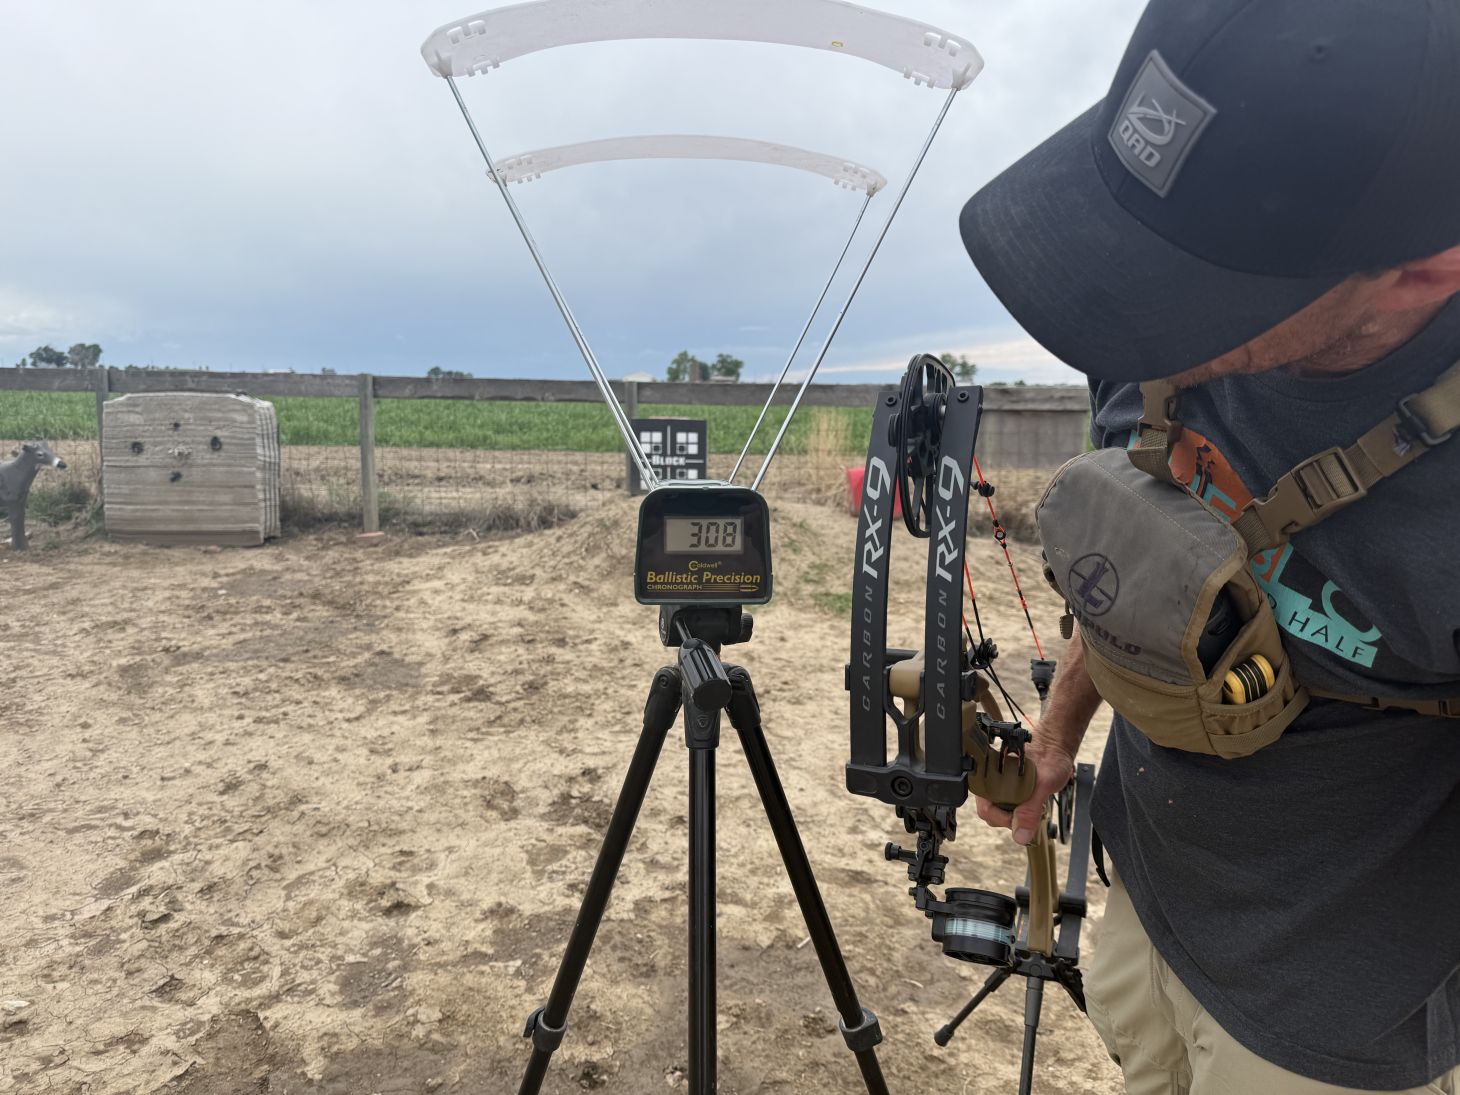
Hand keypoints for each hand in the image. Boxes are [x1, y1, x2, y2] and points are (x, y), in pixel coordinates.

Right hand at [974, 729, 1074, 846]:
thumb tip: (1019, 835)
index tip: (1024, 816)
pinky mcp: (1008, 789)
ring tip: (1034, 804)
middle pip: (991, 814)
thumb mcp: (1042, 784)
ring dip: (1018, 814)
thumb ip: (1029, 810)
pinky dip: (1022, 810)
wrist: (1057, 748)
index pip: (986, 810)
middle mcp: (990, 781)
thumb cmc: (1049, 758)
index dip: (1005, 818)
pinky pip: (1009, 807)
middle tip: (1033, 809)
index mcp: (989, 776)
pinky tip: (1033, 802)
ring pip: (1001, 812)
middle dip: (1013, 817)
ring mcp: (999, 786)